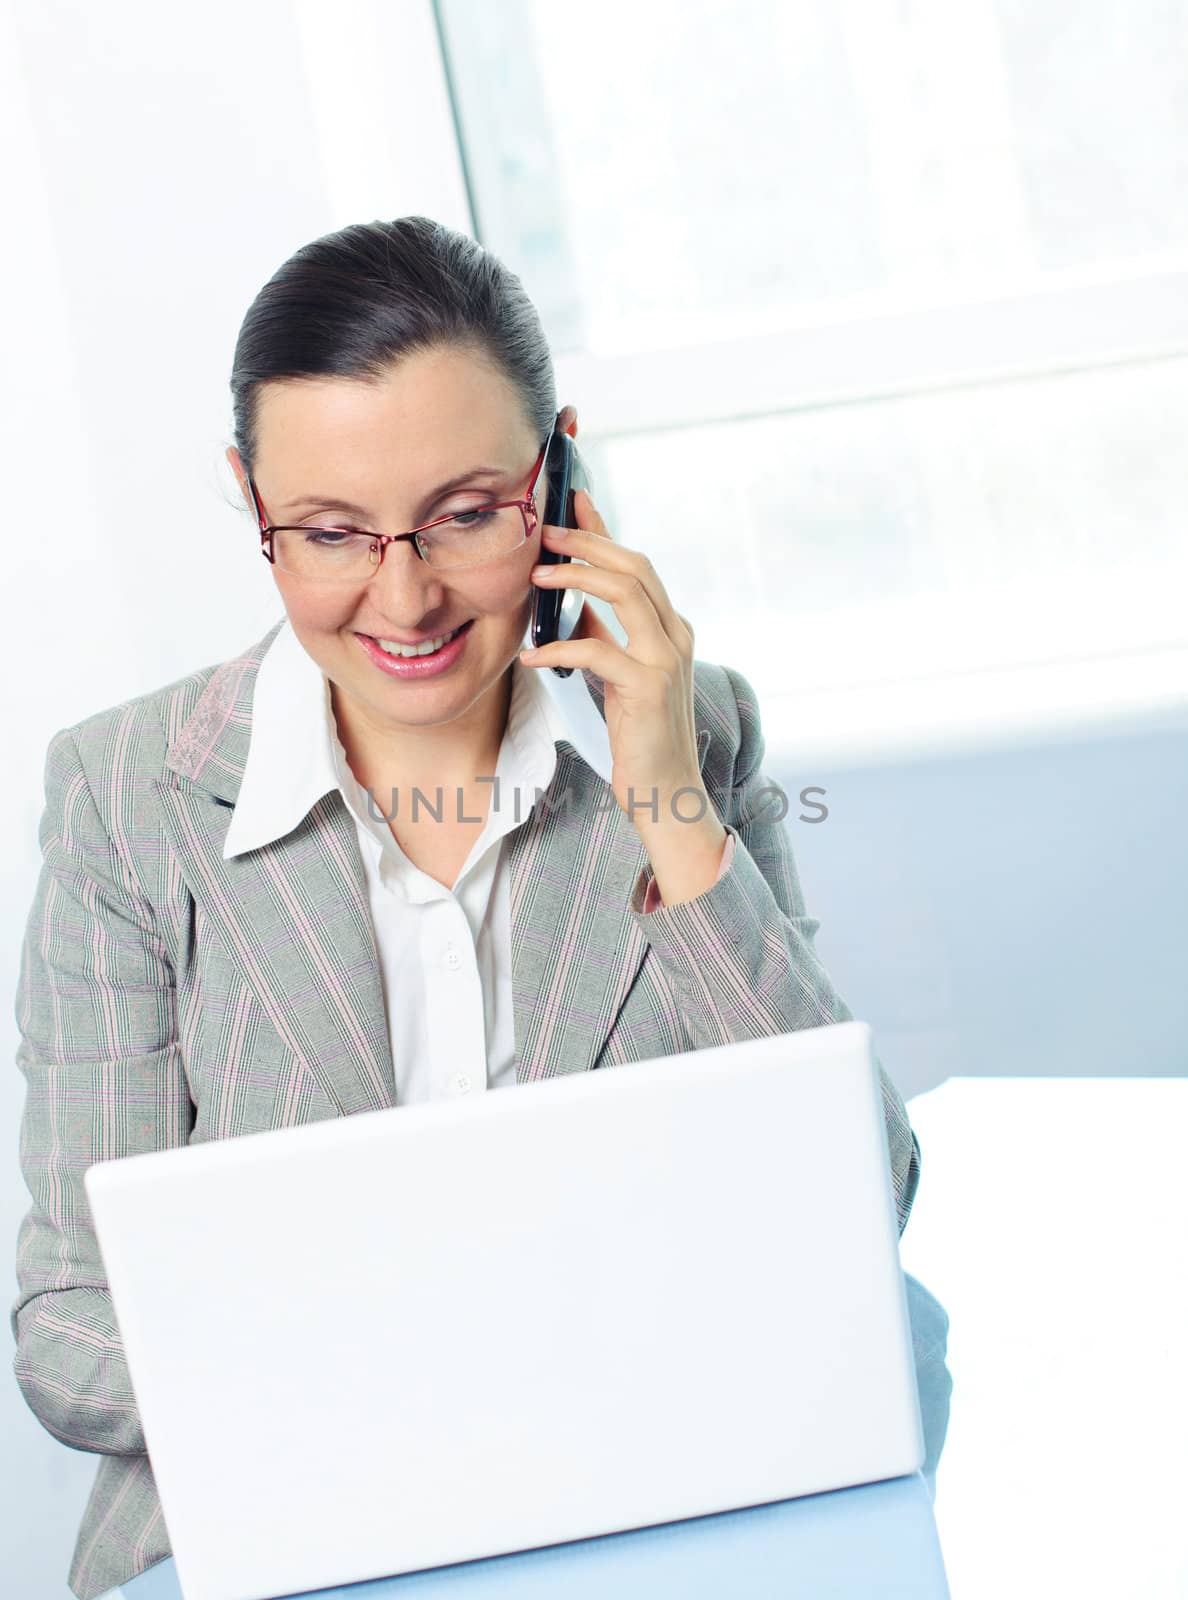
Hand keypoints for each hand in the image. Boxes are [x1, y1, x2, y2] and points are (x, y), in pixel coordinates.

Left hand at [520, 491, 726, 902]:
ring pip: (622, 593)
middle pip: (633, 566)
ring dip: (574, 578)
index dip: (604, 531)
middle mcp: (675, 636)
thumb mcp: (620, 676)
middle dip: (587, 543)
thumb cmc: (640, 736)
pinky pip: (597, 650)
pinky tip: (532, 657)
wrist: (666, 791)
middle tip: (546, 533)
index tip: (574, 501)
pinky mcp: (648, 687)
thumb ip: (604, 636)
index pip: (637, 564)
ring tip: (536, 578)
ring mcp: (666, 659)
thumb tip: (572, 605)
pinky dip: (559, 648)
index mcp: (671, 629)